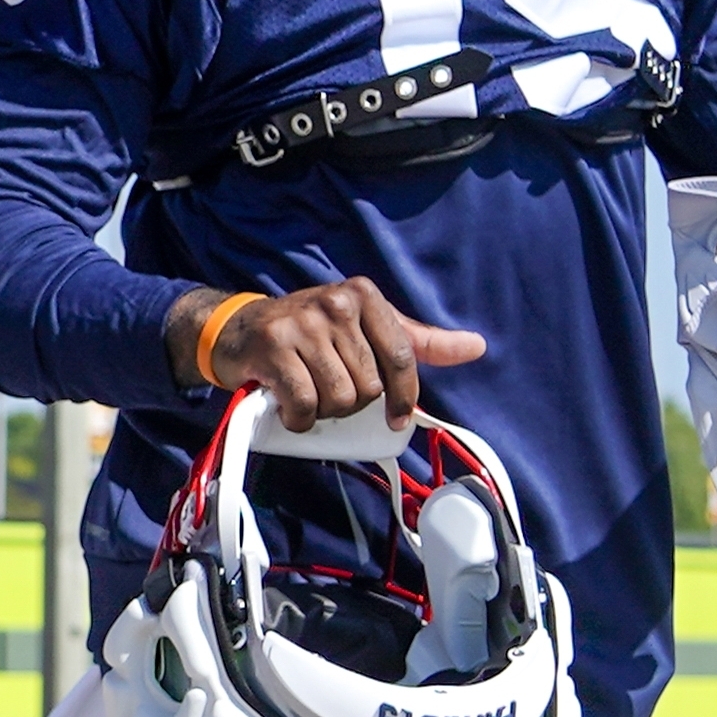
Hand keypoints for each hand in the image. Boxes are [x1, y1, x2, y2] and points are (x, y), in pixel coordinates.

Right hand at [167, 278, 484, 430]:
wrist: (241, 330)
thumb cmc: (314, 335)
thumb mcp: (368, 329)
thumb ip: (420, 341)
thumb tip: (476, 346)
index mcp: (366, 296)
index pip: (402, 355)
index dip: (403, 397)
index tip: (397, 420)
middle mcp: (337, 303)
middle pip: (369, 386)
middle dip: (353, 403)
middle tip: (331, 392)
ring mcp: (304, 323)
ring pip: (341, 398)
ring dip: (326, 412)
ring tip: (310, 395)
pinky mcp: (273, 347)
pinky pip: (305, 404)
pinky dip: (300, 419)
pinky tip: (291, 408)